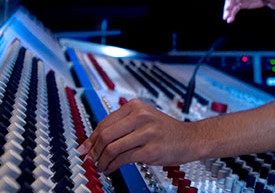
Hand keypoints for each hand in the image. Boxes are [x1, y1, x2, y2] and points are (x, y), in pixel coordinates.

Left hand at [77, 99, 200, 172]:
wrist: (191, 139)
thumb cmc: (166, 131)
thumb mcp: (144, 119)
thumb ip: (122, 126)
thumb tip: (94, 141)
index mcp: (135, 106)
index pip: (104, 122)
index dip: (91, 138)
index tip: (84, 148)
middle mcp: (140, 116)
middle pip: (105, 135)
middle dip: (94, 150)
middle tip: (90, 159)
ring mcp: (146, 133)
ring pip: (112, 148)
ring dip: (102, 160)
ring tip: (101, 166)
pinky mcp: (150, 150)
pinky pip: (123, 159)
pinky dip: (112, 166)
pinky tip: (111, 168)